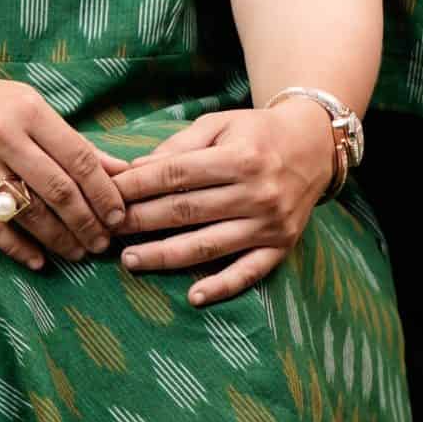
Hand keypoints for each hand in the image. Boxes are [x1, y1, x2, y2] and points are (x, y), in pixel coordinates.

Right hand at [0, 66, 126, 269]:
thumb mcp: (31, 108)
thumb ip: (73, 141)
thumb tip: (121, 171)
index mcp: (28, 110)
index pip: (79, 158)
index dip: (104, 193)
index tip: (119, 217)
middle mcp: (1, 135)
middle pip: (57, 190)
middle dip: (86, 222)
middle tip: (102, 244)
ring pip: (27, 212)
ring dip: (58, 239)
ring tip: (77, 253)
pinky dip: (19, 248)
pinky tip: (38, 260)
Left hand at [110, 101, 336, 305]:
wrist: (314, 146)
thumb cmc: (256, 133)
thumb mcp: (219, 124)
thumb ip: (178, 147)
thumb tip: (135, 171)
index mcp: (240, 158)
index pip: (175, 174)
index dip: (137, 186)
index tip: (108, 194)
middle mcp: (257, 193)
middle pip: (186, 211)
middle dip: (141, 221)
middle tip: (108, 230)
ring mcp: (270, 224)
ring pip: (208, 246)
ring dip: (165, 256)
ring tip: (130, 260)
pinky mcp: (281, 246)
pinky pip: (249, 273)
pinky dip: (221, 286)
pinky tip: (193, 296)